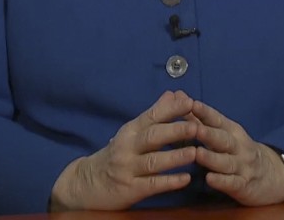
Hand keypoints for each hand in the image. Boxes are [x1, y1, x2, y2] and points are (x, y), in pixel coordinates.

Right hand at [50, 90, 197, 209]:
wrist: (87, 183)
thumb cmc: (118, 154)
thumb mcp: (133, 132)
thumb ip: (155, 114)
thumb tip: (174, 93)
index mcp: (131, 130)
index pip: (151, 116)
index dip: (171, 110)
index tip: (190, 102)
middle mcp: (128, 147)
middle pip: (152, 137)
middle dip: (175, 131)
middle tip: (196, 127)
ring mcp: (128, 169)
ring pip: (153, 161)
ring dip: (174, 157)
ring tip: (194, 152)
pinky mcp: (130, 189)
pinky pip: (151, 185)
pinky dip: (169, 182)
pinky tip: (185, 179)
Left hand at [191, 99, 283, 205]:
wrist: (271, 175)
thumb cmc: (238, 151)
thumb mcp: (224, 134)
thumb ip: (200, 120)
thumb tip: (179, 98)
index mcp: (232, 132)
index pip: (218, 120)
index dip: (205, 113)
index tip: (192, 104)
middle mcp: (239, 147)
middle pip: (223, 139)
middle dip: (208, 134)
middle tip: (194, 129)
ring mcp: (243, 166)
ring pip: (226, 162)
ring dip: (212, 158)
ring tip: (198, 153)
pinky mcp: (244, 185)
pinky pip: (232, 183)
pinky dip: (221, 181)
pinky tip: (209, 179)